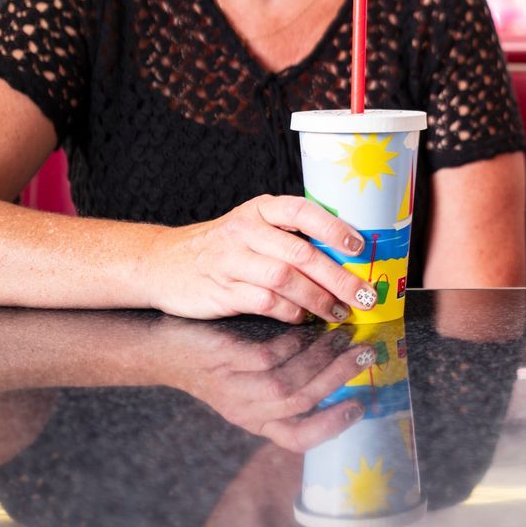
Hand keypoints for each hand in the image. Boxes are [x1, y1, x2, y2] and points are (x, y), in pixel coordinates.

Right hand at [139, 194, 380, 322]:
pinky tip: (303, 317)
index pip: (301, 211)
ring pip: (284, 279)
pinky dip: (289, 312)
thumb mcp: (252, 227)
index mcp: (259, 210)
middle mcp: (245, 231)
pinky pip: (264, 302)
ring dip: (318, 299)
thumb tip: (345, 258)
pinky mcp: (222, 290)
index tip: (360, 246)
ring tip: (339, 311)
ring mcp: (231, 261)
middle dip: (338, 277)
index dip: (333, 227)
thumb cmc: (221, 247)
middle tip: (363, 295)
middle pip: (300, 253)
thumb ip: (289, 236)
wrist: (162, 262)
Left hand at [154, 318, 379, 451]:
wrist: (165, 348)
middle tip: (367, 355)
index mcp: (256, 421)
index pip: (298, 438)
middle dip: (340, 380)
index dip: (332, 426)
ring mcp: (237, 387)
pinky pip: (272, 356)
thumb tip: (340, 367)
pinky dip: (298, 343)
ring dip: (324, 358)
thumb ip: (286, 383)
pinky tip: (310, 325)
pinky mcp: (229, 361)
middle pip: (302, 404)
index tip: (361, 405)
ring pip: (290, 382)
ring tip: (345, 336)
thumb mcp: (248, 384)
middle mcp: (247, 411)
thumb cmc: (216, 360)